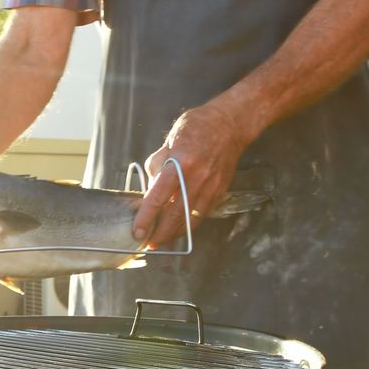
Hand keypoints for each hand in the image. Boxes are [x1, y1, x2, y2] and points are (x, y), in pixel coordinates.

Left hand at [133, 103, 251, 248]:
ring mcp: (210, 186)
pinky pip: (201, 214)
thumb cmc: (197, 127)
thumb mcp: (170, 140)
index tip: (138, 232)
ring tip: (161, 241)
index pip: (157, 197)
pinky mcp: (219, 191)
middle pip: (174, 215)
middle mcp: (196, 178)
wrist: (230, 124)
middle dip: (159, 234)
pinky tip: (179, 228)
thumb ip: (157, 165)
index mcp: (180, 163)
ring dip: (174, 234)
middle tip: (148, 244)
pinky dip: (189, 224)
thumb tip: (150, 186)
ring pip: (189, 219)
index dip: (146, 218)